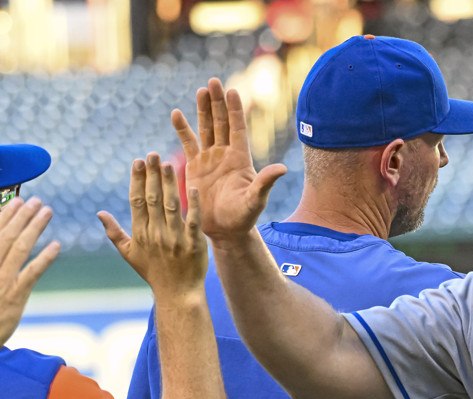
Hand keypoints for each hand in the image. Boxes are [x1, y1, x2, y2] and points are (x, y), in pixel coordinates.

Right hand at [0, 198, 60, 344]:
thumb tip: (6, 242)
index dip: (6, 215)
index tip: (17, 201)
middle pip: (7, 236)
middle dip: (23, 216)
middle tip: (37, 201)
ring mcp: (2, 281)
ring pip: (20, 248)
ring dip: (35, 228)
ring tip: (47, 212)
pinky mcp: (15, 296)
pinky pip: (31, 273)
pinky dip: (44, 258)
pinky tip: (57, 245)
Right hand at [100, 153, 206, 297]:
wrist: (178, 293)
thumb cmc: (153, 273)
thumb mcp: (129, 254)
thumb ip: (114, 232)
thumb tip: (99, 213)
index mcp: (140, 234)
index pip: (137, 201)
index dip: (137, 180)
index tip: (137, 162)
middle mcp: (156, 234)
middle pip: (153, 199)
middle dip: (151, 175)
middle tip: (151, 154)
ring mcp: (175, 239)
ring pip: (171, 206)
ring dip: (169, 183)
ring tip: (167, 163)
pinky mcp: (193, 244)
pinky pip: (193, 221)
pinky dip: (192, 205)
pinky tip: (192, 188)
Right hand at [172, 77, 285, 245]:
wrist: (225, 230)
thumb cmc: (244, 217)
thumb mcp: (256, 199)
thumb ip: (265, 182)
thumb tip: (282, 168)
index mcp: (241, 159)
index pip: (238, 128)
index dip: (235, 110)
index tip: (232, 90)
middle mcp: (226, 155)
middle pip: (221, 123)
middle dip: (218, 102)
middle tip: (213, 81)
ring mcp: (210, 159)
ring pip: (206, 129)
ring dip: (203, 110)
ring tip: (201, 90)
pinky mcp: (195, 167)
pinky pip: (188, 144)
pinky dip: (182, 129)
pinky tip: (177, 114)